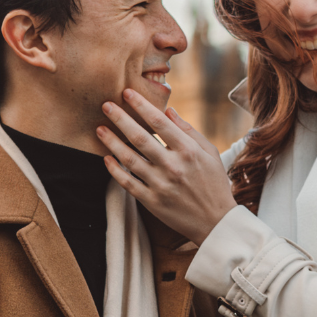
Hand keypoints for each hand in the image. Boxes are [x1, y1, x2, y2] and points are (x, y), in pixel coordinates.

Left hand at [98, 90, 236, 245]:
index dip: (140, 105)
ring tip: (100, 129)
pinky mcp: (152, 202)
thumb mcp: (209, 153)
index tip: (126, 93)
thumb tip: (168, 110)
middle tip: (105, 105)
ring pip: (129, 159)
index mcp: (188, 151)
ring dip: (112, 142)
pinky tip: (107, 159)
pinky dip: (115, 170)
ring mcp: (161, 185)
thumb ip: (188, 131)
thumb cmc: (214, 184)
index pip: (159, 122)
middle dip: (120, 119)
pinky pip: (128, 183)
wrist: (216, 222)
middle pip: (140, 138)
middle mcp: (173, 166)